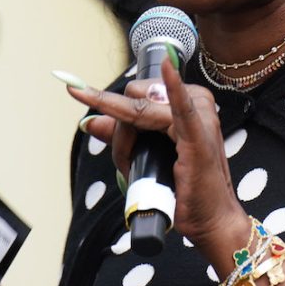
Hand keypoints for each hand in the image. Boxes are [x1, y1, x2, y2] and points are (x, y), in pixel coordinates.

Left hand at [68, 56, 250, 261]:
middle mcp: (196, 101)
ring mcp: (200, 116)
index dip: (111, 106)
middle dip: (121, 128)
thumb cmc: (184, 188)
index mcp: (187, 100)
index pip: (137, 93)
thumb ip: (121, 135)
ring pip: (139, 110)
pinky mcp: (199, 135)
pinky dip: (173, 87)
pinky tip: (167, 66)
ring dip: (126, 141)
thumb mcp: (145, 157)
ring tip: (139, 166)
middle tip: (132, 160)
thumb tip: (89, 121)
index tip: (74, 90)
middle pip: (135, 97)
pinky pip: (180, 106)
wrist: (210, 219)